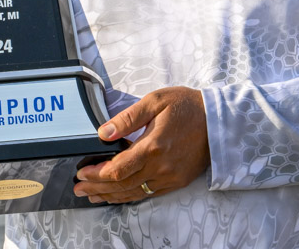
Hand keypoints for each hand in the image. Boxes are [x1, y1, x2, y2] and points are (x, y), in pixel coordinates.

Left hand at [73, 86, 210, 203]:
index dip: (96, 174)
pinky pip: (149, 193)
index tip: (81, 172)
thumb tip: (103, 133)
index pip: (117, 169)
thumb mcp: (155, 101)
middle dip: (97, 188)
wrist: (218, 120)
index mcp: (152, 146)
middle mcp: (160, 167)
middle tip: (79, 188)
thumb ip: (127, 118)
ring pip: (134, 193)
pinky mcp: (177, 181)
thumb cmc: (187, 106)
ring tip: (93, 196)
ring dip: (110, 196)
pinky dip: (130, 196)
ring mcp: (169, 177)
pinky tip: (119, 195)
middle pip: (121, 185)